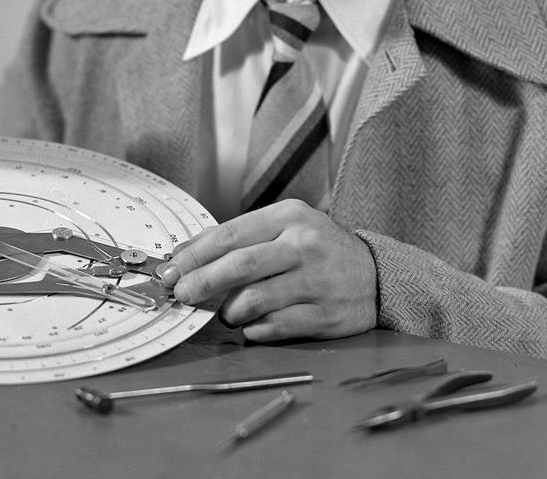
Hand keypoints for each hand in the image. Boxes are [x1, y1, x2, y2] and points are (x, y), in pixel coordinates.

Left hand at [161, 199, 377, 341]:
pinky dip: (254, 329)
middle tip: (181, 294)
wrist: (376, 274)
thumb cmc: (319, 249)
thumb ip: (240, 238)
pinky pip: (275, 326)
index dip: (194, 255)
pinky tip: (251, 326)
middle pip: (239, 266)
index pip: (230, 235)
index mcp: (289, 217)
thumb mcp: (285, 226)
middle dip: (201, 282)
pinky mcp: (325, 315)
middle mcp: (304, 245)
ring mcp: (316, 281)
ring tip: (227, 312)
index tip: (170, 269)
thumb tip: (185, 252)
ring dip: (229, 311)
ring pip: (254, 300)